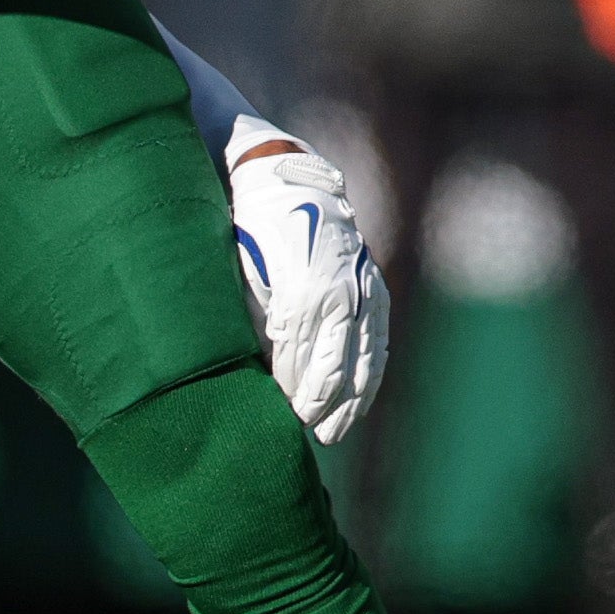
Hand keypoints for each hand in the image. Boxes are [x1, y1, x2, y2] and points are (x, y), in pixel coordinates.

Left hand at [226, 121, 388, 446]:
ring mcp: (363, 286)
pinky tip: (358, 402)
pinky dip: (370, 375)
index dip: (291, 389)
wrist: (283, 177)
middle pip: (336, 362)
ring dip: (350, 400)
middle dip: (320, 403)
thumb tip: (258, 372)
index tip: (280, 417)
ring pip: (364, 356)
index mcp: (303, 283)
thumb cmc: (245, 227)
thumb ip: (250, 317)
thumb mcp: (236, 267)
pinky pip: (378, 340)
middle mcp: (341, 287)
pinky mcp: (374, 287)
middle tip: (306, 436)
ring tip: (332, 433)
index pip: (299, 353)